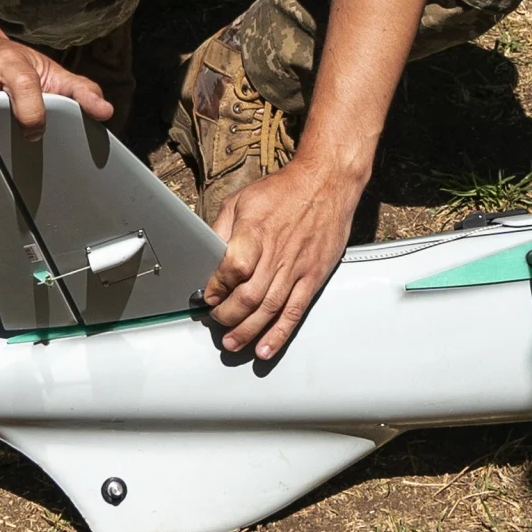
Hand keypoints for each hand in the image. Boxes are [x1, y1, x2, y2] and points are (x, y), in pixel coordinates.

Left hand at [198, 156, 367, 359]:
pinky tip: (266, 348)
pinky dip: (279, 333)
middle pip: (248, 297)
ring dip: (248, 331)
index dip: (216, 288)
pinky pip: (295, 311)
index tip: (207, 296)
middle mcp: (276, 254)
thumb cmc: (284, 190)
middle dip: (227, 316)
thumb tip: (206, 254)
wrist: (326, 183)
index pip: (231, 270)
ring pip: (269, 309)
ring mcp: (297, 268)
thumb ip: (221, 229)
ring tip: (233, 343)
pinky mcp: (313, 277)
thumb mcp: (241, 199)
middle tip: (217, 323)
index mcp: (255, 233)